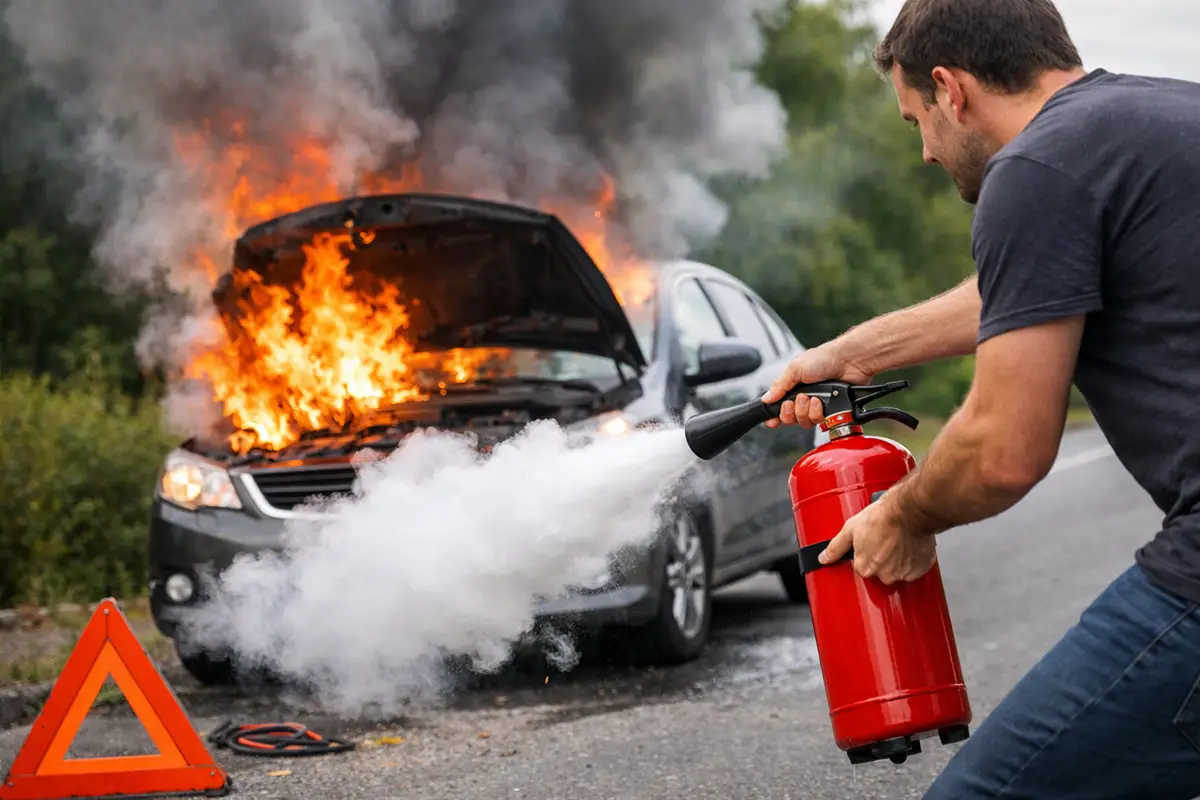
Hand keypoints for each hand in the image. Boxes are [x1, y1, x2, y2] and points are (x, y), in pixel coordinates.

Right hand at [761, 343, 871, 428]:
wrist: (849, 361)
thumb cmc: (824, 358)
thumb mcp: (795, 368)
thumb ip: (779, 385)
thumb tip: (766, 399)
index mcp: (792, 387)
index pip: (778, 407)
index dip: (774, 416)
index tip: (773, 420)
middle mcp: (803, 398)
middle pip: (789, 419)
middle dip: (790, 412)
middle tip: (797, 399)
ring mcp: (817, 406)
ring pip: (803, 422)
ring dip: (805, 411)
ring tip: (813, 398)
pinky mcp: (830, 411)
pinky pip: (818, 422)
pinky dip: (818, 412)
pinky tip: (821, 402)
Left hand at [818, 493, 936, 584]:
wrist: (908, 510)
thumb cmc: (881, 517)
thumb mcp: (851, 529)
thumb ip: (835, 547)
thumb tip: (823, 558)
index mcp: (865, 568)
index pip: (861, 567)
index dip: (864, 553)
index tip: (869, 543)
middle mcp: (884, 575)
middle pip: (880, 571)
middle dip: (881, 558)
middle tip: (884, 540)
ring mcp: (903, 573)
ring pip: (897, 570)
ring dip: (897, 559)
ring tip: (897, 541)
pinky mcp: (920, 569)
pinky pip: (914, 568)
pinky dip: (912, 559)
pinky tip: (908, 545)